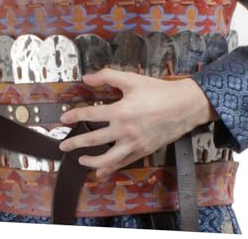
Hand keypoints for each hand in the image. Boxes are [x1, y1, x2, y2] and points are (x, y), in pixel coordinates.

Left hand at [58, 67, 217, 177]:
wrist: (184, 106)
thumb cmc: (158, 91)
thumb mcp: (131, 79)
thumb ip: (107, 76)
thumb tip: (87, 77)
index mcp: (120, 111)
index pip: (90, 115)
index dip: (74, 116)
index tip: (63, 118)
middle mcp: (125, 130)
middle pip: (94, 140)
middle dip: (75, 143)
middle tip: (63, 145)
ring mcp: (134, 144)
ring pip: (107, 159)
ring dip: (91, 161)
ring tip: (80, 159)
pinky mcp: (142, 151)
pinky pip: (123, 163)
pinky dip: (110, 168)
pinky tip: (102, 171)